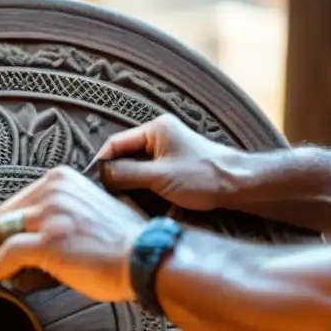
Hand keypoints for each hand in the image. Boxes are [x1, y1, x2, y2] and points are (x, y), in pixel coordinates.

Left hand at [0, 167, 147, 302]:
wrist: (148, 258)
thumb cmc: (124, 243)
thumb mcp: (89, 209)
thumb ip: (61, 211)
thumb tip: (31, 233)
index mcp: (62, 179)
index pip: (17, 200)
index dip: (1, 224)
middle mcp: (53, 190)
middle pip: (2, 215)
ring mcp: (49, 215)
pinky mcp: (48, 242)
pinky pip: (7, 255)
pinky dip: (1, 269)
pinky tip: (7, 277)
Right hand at [97, 114, 244, 210]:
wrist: (239, 184)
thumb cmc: (204, 177)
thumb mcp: (159, 177)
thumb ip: (126, 174)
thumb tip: (101, 174)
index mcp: (155, 129)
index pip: (116, 143)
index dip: (101, 162)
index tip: (91, 182)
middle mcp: (159, 135)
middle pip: (124, 155)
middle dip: (114, 175)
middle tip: (104, 195)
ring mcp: (167, 150)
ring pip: (135, 167)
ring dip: (128, 183)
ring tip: (120, 200)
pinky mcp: (173, 165)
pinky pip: (148, 174)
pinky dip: (141, 186)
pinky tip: (138, 200)